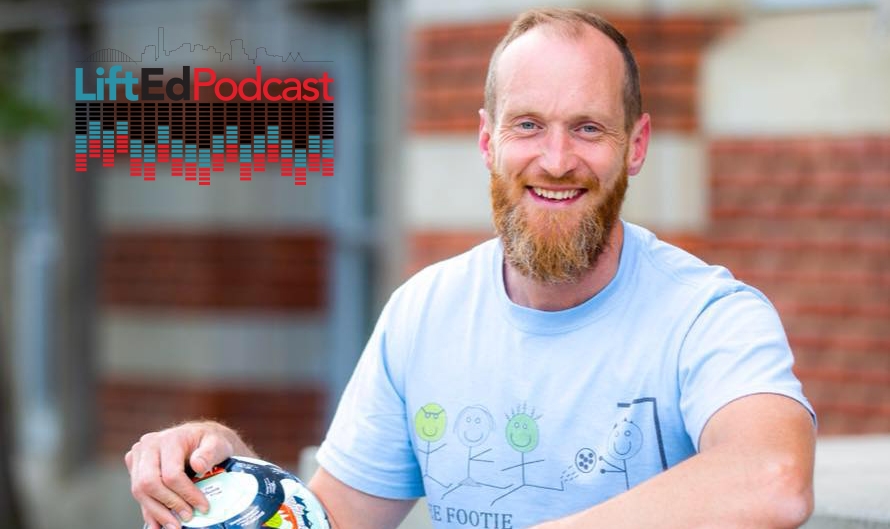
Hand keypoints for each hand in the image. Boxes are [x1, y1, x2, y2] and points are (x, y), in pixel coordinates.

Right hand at [125, 421, 254, 528]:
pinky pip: (139, 494)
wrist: (199, 437)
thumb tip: (198, 466)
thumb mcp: (218, 443)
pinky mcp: (135, 468)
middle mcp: (148, 445)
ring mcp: (139, 456)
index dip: (186, 494)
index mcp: (169, 438)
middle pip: (149, 483)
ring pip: (140, 491)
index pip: (171, 474)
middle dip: (169, 505)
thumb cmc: (211, 441)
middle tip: (188, 517)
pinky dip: (149, 511)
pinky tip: (158, 524)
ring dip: (157, 512)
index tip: (202, 507)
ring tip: (175, 526)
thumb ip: (210, 453)